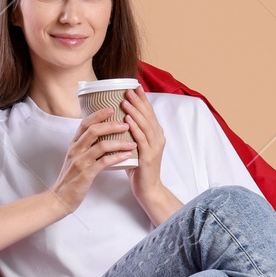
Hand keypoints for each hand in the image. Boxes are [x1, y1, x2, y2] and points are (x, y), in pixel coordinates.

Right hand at [45, 104, 139, 214]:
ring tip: (132, 142)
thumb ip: (85, 146)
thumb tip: (100, 135)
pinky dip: (117, 158)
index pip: (85, 123)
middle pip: (93, 130)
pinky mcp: (85, 174)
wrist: (60, 198)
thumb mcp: (75, 158)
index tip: (112, 108)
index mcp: (73, 144)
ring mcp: (80, 161)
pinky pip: (103, 163)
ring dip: (119, 142)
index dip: (98, 114)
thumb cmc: (71, 178)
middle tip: (126, 124)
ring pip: (100, 146)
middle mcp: (75, 150)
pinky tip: (127, 156)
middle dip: (111, 125)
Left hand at [119, 86, 165, 203]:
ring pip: (146, 125)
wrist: (148, 189)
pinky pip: (142, 139)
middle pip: (148, 116)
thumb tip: (117, 120)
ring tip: (126, 100)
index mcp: (155, 135)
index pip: (149, 113)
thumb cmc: (139, 169)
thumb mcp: (135, 147)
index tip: (135, 87)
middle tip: (129, 89)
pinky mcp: (149, 157)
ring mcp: (154, 148)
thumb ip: (131, 134)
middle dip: (139, 101)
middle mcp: (158, 139)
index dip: (143, 99)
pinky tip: (128, 119)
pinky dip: (135, 128)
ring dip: (136, 111)